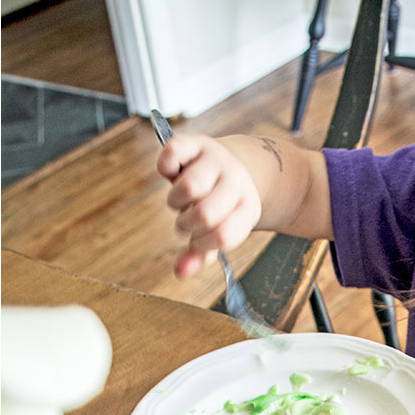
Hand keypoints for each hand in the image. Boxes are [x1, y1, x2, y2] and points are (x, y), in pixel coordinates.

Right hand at [156, 132, 261, 277]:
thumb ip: (200, 255)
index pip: (223, 236)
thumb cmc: (224, 206)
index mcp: (248, 206)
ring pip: (188, 188)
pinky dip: (165, 166)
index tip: (199, 239)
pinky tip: (171, 173)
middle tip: (189, 219)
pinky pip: (173, 152)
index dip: (203, 244)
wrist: (240, 163)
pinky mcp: (196, 143)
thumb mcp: (221, 230)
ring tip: (182, 200)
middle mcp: (235, 180)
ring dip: (175, 201)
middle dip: (187, 224)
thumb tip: (180, 272)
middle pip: (204, 215)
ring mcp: (216, 159)